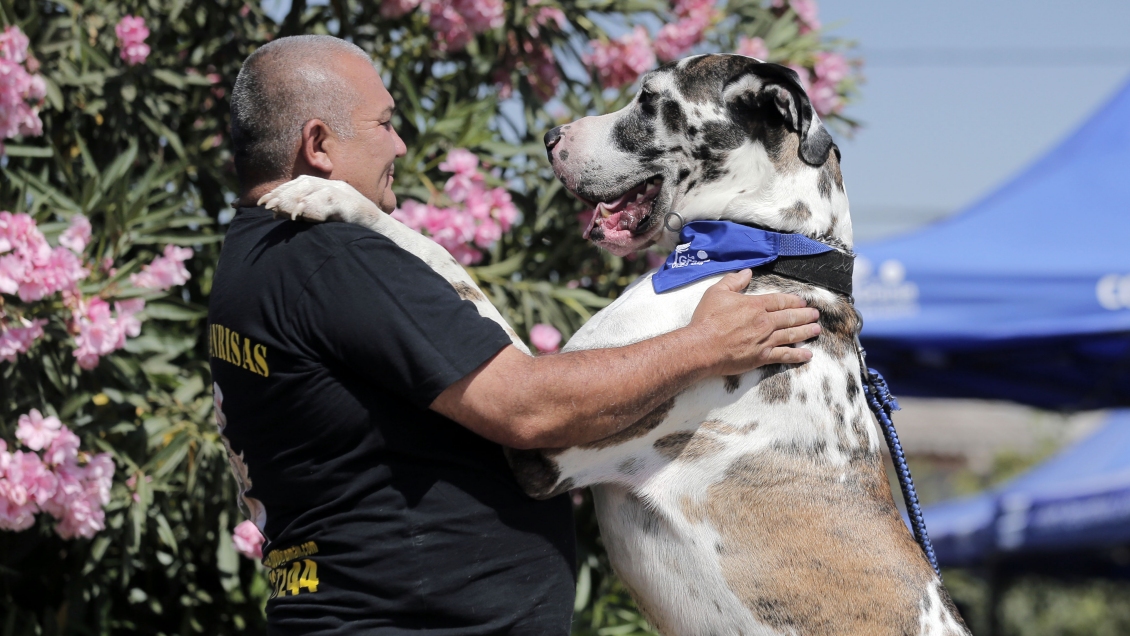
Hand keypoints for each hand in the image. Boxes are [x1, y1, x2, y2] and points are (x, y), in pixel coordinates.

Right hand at [686, 269, 819, 375]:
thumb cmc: (707, 320)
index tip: (802, 301)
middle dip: (805, 315)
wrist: (702, 347)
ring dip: (805, 332)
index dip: (793, 300)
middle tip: (815, 314)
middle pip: (790, 317)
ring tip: (816, 329)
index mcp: (755, 305)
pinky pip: (784, 355)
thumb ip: (733, 281)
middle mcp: (764, 322)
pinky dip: (797, 355)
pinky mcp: (761, 357)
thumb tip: (747, 272)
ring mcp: (765, 341)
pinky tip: (807, 355)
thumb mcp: (716, 293)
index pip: (780, 301)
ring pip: (791, 335)